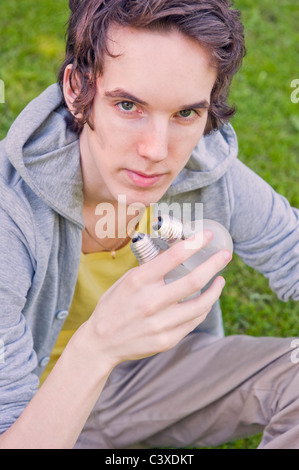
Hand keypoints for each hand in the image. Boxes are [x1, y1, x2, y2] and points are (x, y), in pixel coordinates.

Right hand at [85, 230, 230, 368]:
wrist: (101, 343)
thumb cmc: (113, 306)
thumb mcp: (126, 281)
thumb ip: (150, 269)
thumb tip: (177, 254)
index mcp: (139, 281)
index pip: (174, 256)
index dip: (195, 243)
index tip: (208, 235)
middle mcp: (151, 301)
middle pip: (194, 280)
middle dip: (215, 264)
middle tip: (225, 255)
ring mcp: (161, 323)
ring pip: (201, 304)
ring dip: (215, 290)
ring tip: (220, 280)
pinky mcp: (167, 340)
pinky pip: (194, 321)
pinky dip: (203, 308)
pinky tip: (206, 300)